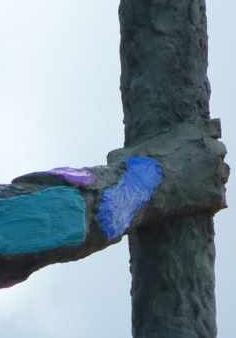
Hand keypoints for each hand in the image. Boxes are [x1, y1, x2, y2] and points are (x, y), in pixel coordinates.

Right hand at [108, 118, 227, 217]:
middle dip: (208, 161)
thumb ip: (131, 151)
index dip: (203, 142)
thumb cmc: (128, 173)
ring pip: (222, 174)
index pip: (212, 129)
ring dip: (212, 181)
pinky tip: (196, 208)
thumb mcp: (125, 154)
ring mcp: (215, 169)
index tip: (195, 152)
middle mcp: (209, 146)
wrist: (136, 194)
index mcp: (192, 130)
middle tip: (194, 175)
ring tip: (196, 192)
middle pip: (219, 151)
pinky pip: (220, 199)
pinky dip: (210, 204)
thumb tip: (113, 158)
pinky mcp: (215, 193)